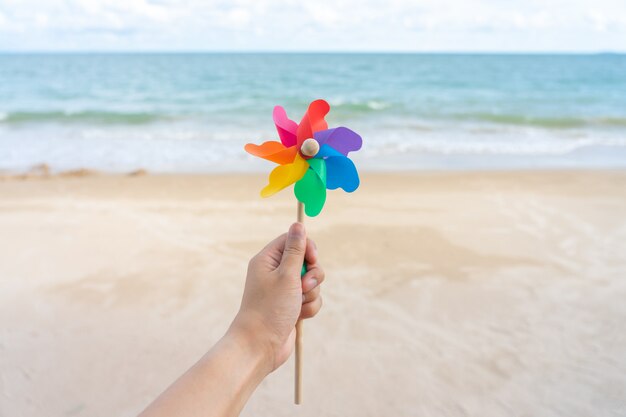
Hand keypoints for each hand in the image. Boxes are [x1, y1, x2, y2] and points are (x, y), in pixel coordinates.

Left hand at [231, 222, 324, 372]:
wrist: (261, 345)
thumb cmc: (270, 309)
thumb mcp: (286, 275)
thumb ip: (296, 250)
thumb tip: (298, 224)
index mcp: (267, 260)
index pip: (293, 240)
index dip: (307, 247)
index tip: (312, 259)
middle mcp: (275, 272)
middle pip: (306, 260)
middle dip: (312, 274)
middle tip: (303, 285)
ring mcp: (284, 289)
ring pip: (312, 281)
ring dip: (311, 293)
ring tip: (299, 304)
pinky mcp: (292, 305)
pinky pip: (311, 298)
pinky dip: (310, 306)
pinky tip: (300, 316)